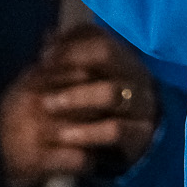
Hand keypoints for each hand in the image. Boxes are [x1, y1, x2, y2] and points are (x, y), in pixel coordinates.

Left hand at [0, 26, 159, 186]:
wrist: (126, 151)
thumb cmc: (98, 110)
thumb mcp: (86, 81)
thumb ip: (70, 58)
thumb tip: (48, 35)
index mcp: (124, 57)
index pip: (98, 36)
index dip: (69, 43)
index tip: (44, 56)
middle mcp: (138, 75)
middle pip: (107, 53)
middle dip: (72, 61)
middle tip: (43, 74)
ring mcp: (143, 104)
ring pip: (112, 92)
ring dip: (76, 97)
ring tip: (47, 105)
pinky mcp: (141, 135)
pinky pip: (115, 130)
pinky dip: (86, 132)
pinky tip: (63, 136)